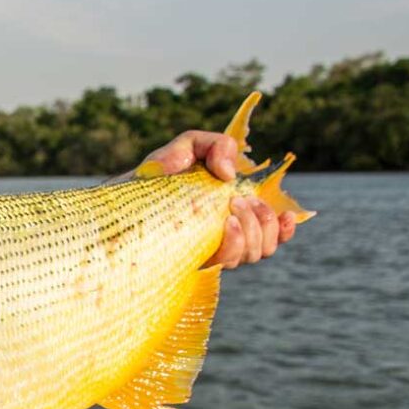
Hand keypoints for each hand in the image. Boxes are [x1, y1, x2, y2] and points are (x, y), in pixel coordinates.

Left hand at [139, 130, 296, 268]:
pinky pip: (226, 263)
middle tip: (239, 202)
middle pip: (265, 246)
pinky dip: (235, 245)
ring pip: (251, 255)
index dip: (285, 229)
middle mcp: (224, 238)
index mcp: (232, 215)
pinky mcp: (192, 262)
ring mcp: (209, 251)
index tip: (286, 215)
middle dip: (263, 223)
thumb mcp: (187, 147)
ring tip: (230, 209)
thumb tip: (231, 175)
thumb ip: (216, 145)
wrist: (121, 197)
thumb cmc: (157, 173)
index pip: (270, 233)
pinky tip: (227, 225)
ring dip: (252, 232)